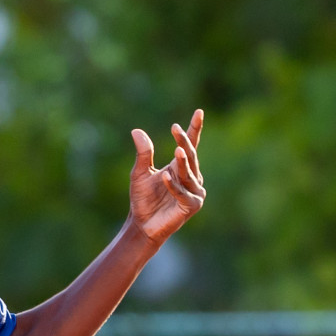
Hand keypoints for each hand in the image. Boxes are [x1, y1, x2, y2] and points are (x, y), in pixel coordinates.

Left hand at [128, 110, 204, 244]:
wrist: (142, 224)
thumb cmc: (143, 199)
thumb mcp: (140, 173)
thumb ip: (143, 154)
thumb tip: (137, 131)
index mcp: (180, 167)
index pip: (190, 145)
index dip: (194, 129)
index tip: (199, 112)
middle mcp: (191, 177)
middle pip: (189, 156)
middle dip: (184, 142)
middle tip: (176, 128)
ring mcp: (194, 191)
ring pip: (188, 173)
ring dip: (182, 162)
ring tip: (177, 150)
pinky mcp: (192, 205)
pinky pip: (183, 193)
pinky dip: (174, 185)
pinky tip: (165, 177)